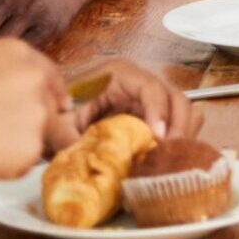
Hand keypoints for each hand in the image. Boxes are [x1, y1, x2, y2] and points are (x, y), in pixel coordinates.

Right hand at [0, 40, 66, 185]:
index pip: (50, 76)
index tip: (44, 109)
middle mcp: (35, 78)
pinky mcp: (31, 148)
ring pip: (41, 138)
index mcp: (18, 53)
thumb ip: (1, 77)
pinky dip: (8, 168)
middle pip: (50, 109)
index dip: (46, 96)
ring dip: (18, 146)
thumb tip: (21, 98)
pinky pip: (26, 164)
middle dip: (32, 124)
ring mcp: (37, 113)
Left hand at [45, 58, 202, 153]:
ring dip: (181, 136)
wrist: (55, 107)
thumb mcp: (59, 122)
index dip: (159, 112)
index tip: (158, 138)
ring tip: (168, 160)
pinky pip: (177, 124)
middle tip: (168, 156)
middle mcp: (142, 83)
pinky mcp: (154, 115)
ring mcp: (151, 99)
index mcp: (120, 74)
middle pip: (177, 99)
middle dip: (178, 128)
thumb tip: (88, 164)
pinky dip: (177, 140)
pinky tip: (163, 159)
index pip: (152, 88)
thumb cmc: (59, 107)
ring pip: (183, 112)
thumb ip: (70, 139)